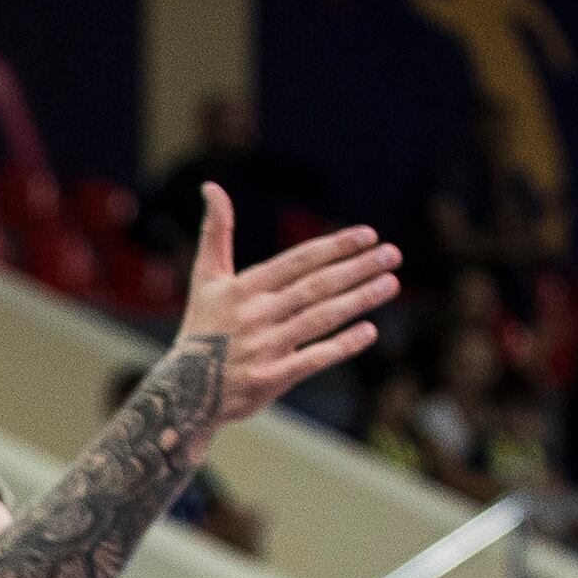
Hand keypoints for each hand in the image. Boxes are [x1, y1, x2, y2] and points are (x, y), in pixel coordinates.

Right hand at [174, 190, 398, 424]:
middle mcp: (254, 315)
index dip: (335, 246)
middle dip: (358, 268)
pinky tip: (370, 330)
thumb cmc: (203, 328)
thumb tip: (212, 187)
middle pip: (316, 287)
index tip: (368, 235)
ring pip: (321, 319)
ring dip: (359, 300)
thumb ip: (215, 233)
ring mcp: (263, 348)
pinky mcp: (270, 379)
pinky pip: (314, 359)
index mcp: (243, 289)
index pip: (298, 261)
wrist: (184, 390)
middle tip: (393, 254)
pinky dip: (343, 345)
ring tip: (391, 283)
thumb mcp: (205, 279)